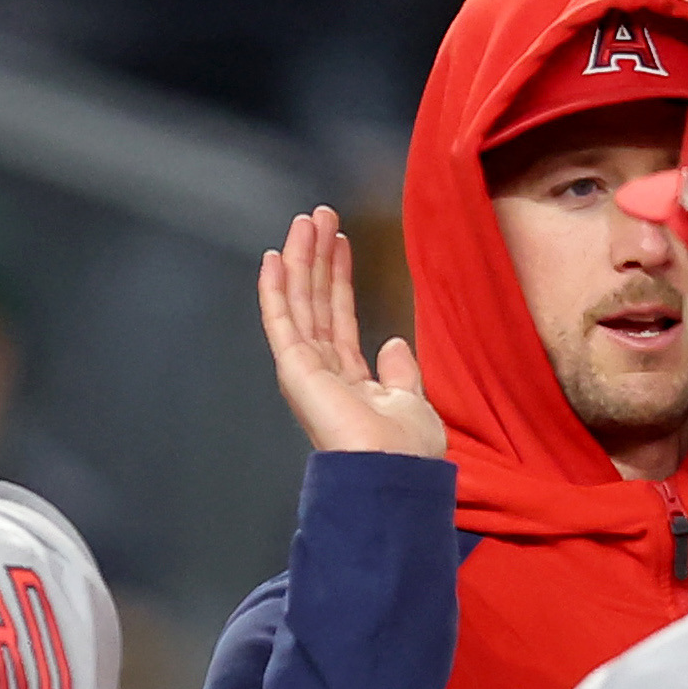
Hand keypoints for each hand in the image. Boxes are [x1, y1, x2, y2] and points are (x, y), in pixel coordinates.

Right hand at [258, 207, 444, 458]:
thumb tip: (393, 343)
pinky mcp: (294, 367)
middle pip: (316, 303)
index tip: (342, 243)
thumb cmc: (405, 451)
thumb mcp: (412, 402)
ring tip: (305, 220)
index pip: (340, 318)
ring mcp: (305, 369)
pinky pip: (283, 319)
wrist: (392, 472)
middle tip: (320, 216)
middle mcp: (321, 372)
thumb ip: (400, 372)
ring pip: (300, 302)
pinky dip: (275, 288)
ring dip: (301, 259)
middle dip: (317, 258)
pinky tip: (275, 256)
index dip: (340, 279)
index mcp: (348, 381)